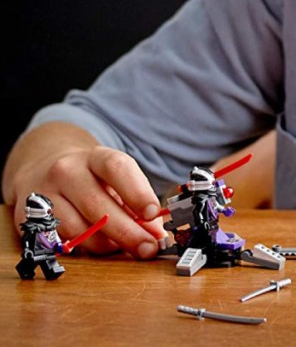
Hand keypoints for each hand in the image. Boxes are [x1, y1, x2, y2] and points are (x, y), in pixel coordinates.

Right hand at [3, 123, 165, 258]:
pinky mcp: (27, 219)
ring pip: (78, 231)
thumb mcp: (116, 179)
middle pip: (98, 206)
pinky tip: (98, 247)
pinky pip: (61, 243)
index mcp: (95, 157)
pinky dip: (84, 250)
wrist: (43, 167)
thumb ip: (136, 203)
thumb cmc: (90, 177)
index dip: (137, 192)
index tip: (153, 213)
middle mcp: (66, 172)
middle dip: (128, 232)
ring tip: (124, 247)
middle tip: (149, 248)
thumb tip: (155, 233)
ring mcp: (43, 195)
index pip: (117, 168)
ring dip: (106, 245)